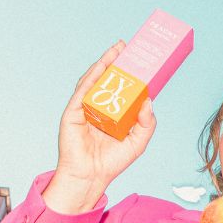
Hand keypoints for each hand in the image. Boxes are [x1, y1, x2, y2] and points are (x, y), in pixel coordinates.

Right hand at [44, 43, 156, 212]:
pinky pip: (83, 90)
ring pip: (94, 80)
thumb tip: (149, 101)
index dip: (129, 75)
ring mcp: (85, 108)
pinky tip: (101, 66)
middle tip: (126, 46)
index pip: (121, 89)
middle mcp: (99, 107)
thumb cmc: (112, 161)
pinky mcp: (73, 111)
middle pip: (107, 80)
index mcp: (113, 114)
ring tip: (116, 50)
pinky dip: (92, 76)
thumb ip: (146, 123)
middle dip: (115, 61)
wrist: (91, 176)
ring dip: (104, 63)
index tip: (139, 60)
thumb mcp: (138, 142)